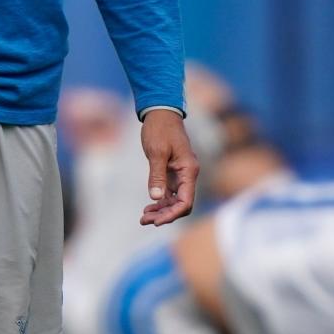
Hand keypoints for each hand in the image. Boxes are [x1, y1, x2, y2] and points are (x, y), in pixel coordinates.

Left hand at [139, 109, 198, 225]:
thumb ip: (157, 175)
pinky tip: (149, 208)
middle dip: (164, 215)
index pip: (186, 202)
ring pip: (175, 201)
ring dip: (161, 211)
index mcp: (189, 170)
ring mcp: (180, 174)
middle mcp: (188, 175)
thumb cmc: (160, 129)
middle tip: (144, 221)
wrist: (160, 112)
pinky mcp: (172, 172)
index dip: (172, 215)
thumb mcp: (157, 152)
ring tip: (144, 218)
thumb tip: (156, 198)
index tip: (156, 221)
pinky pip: (170, 193)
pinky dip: (160, 202)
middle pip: (181, 205)